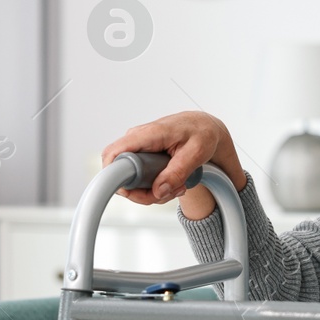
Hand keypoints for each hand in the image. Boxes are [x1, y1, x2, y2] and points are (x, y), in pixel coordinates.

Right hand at [100, 111, 247, 217]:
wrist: (204, 127)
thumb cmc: (201, 133)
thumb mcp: (196, 153)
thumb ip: (177, 173)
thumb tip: (158, 190)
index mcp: (148, 134)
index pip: (114, 153)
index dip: (115, 176)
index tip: (133, 192)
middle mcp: (137, 140)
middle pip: (120, 175)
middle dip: (142, 193)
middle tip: (167, 193)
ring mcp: (137, 149)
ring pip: (129, 181)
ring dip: (152, 192)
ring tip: (176, 186)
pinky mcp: (141, 157)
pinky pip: (138, 179)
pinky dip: (154, 188)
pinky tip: (171, 184)